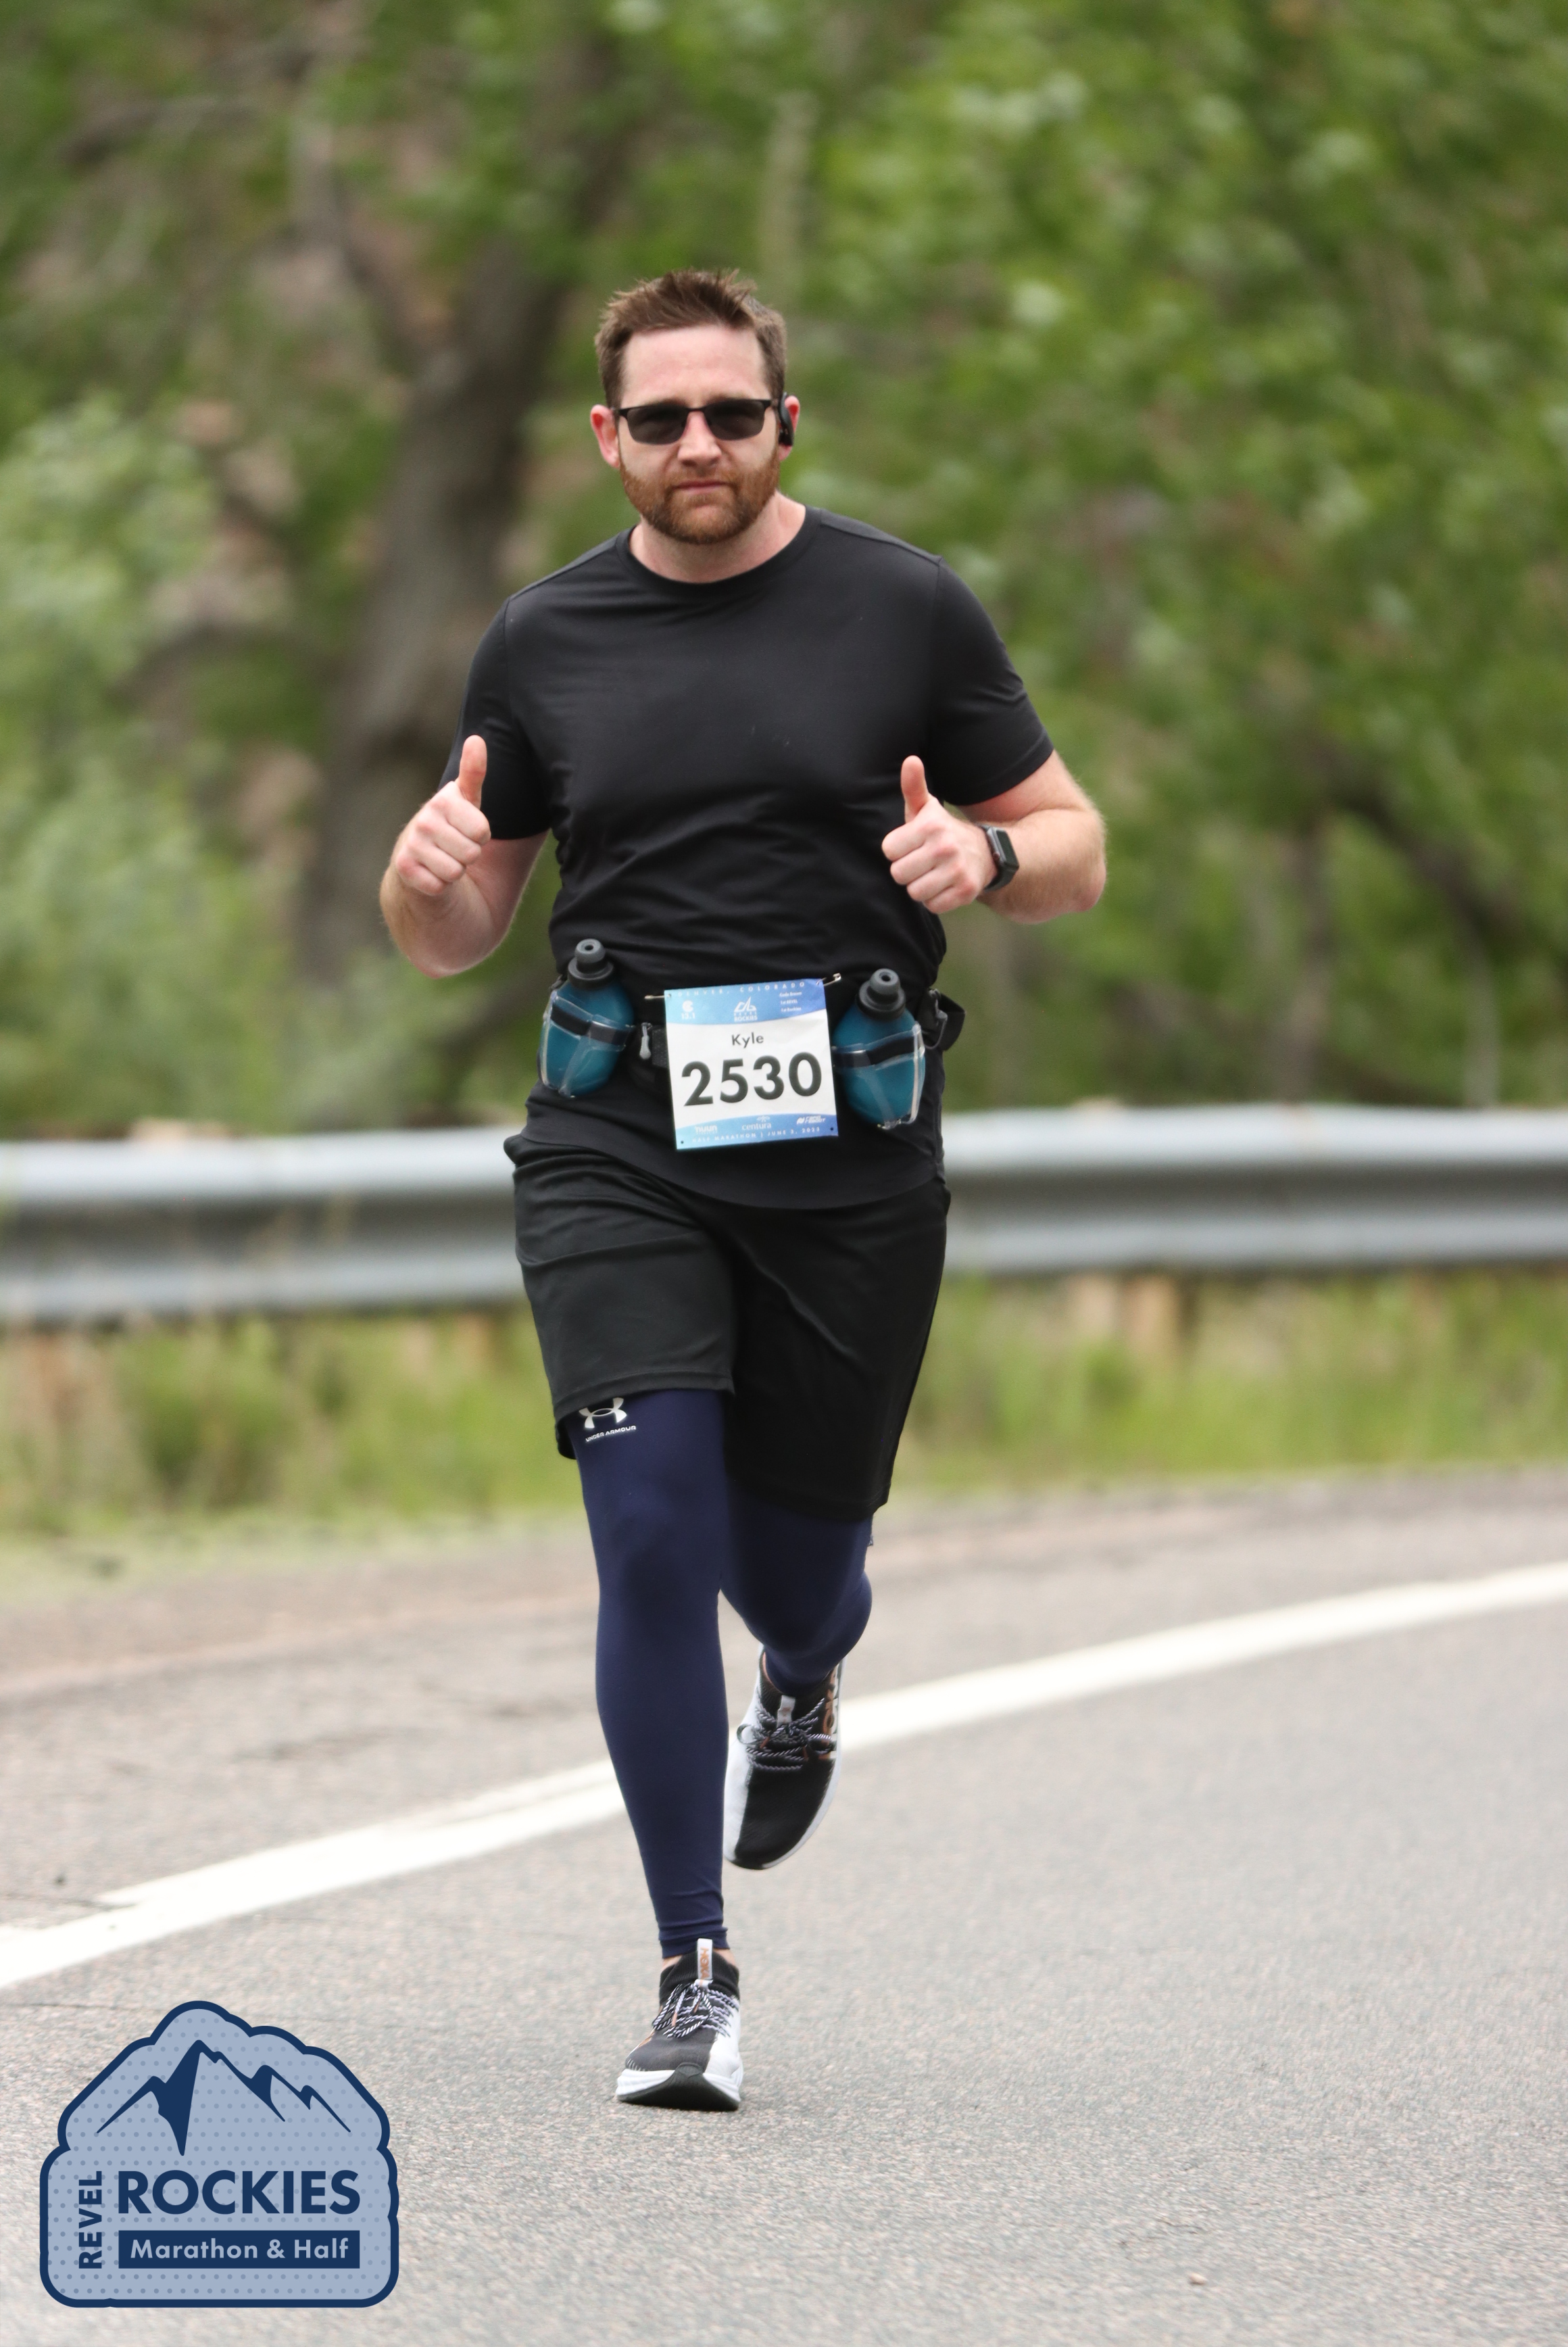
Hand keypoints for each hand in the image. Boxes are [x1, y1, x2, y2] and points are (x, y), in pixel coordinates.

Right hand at [391, 735, 490, 897]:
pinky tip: (431, 875)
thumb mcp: (468, 803)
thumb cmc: (451, 831)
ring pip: (456, 871)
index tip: (466, 832)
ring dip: (455, 872)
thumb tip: (476, 739)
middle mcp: (424, 819)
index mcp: (443, 800)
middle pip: (471, 852)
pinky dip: (440, 887)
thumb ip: (473, 773)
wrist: (419, 866)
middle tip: (455, 850)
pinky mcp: (404, 870)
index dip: (481, 838)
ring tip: (443, 861)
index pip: (482, 832)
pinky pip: (440, 886)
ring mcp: (412, 844)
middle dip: (469, 857)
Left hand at [880, 756, 993, 912]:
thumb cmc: (942, 832)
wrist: (985, 853)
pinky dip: (936, 900)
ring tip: (933, 874)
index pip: (888, 851)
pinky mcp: (966, 892)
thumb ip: (913, 787)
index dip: (897, 850)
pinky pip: (932, 906)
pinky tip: (945, 885)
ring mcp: (957, 870)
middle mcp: (945, 847)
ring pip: (914, 893)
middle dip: (907, 871)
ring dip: (920, 887)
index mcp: (930, 826)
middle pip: (898, 874)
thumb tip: (910, 760)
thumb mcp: (926, 808)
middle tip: (922, 862)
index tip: (912, 845)